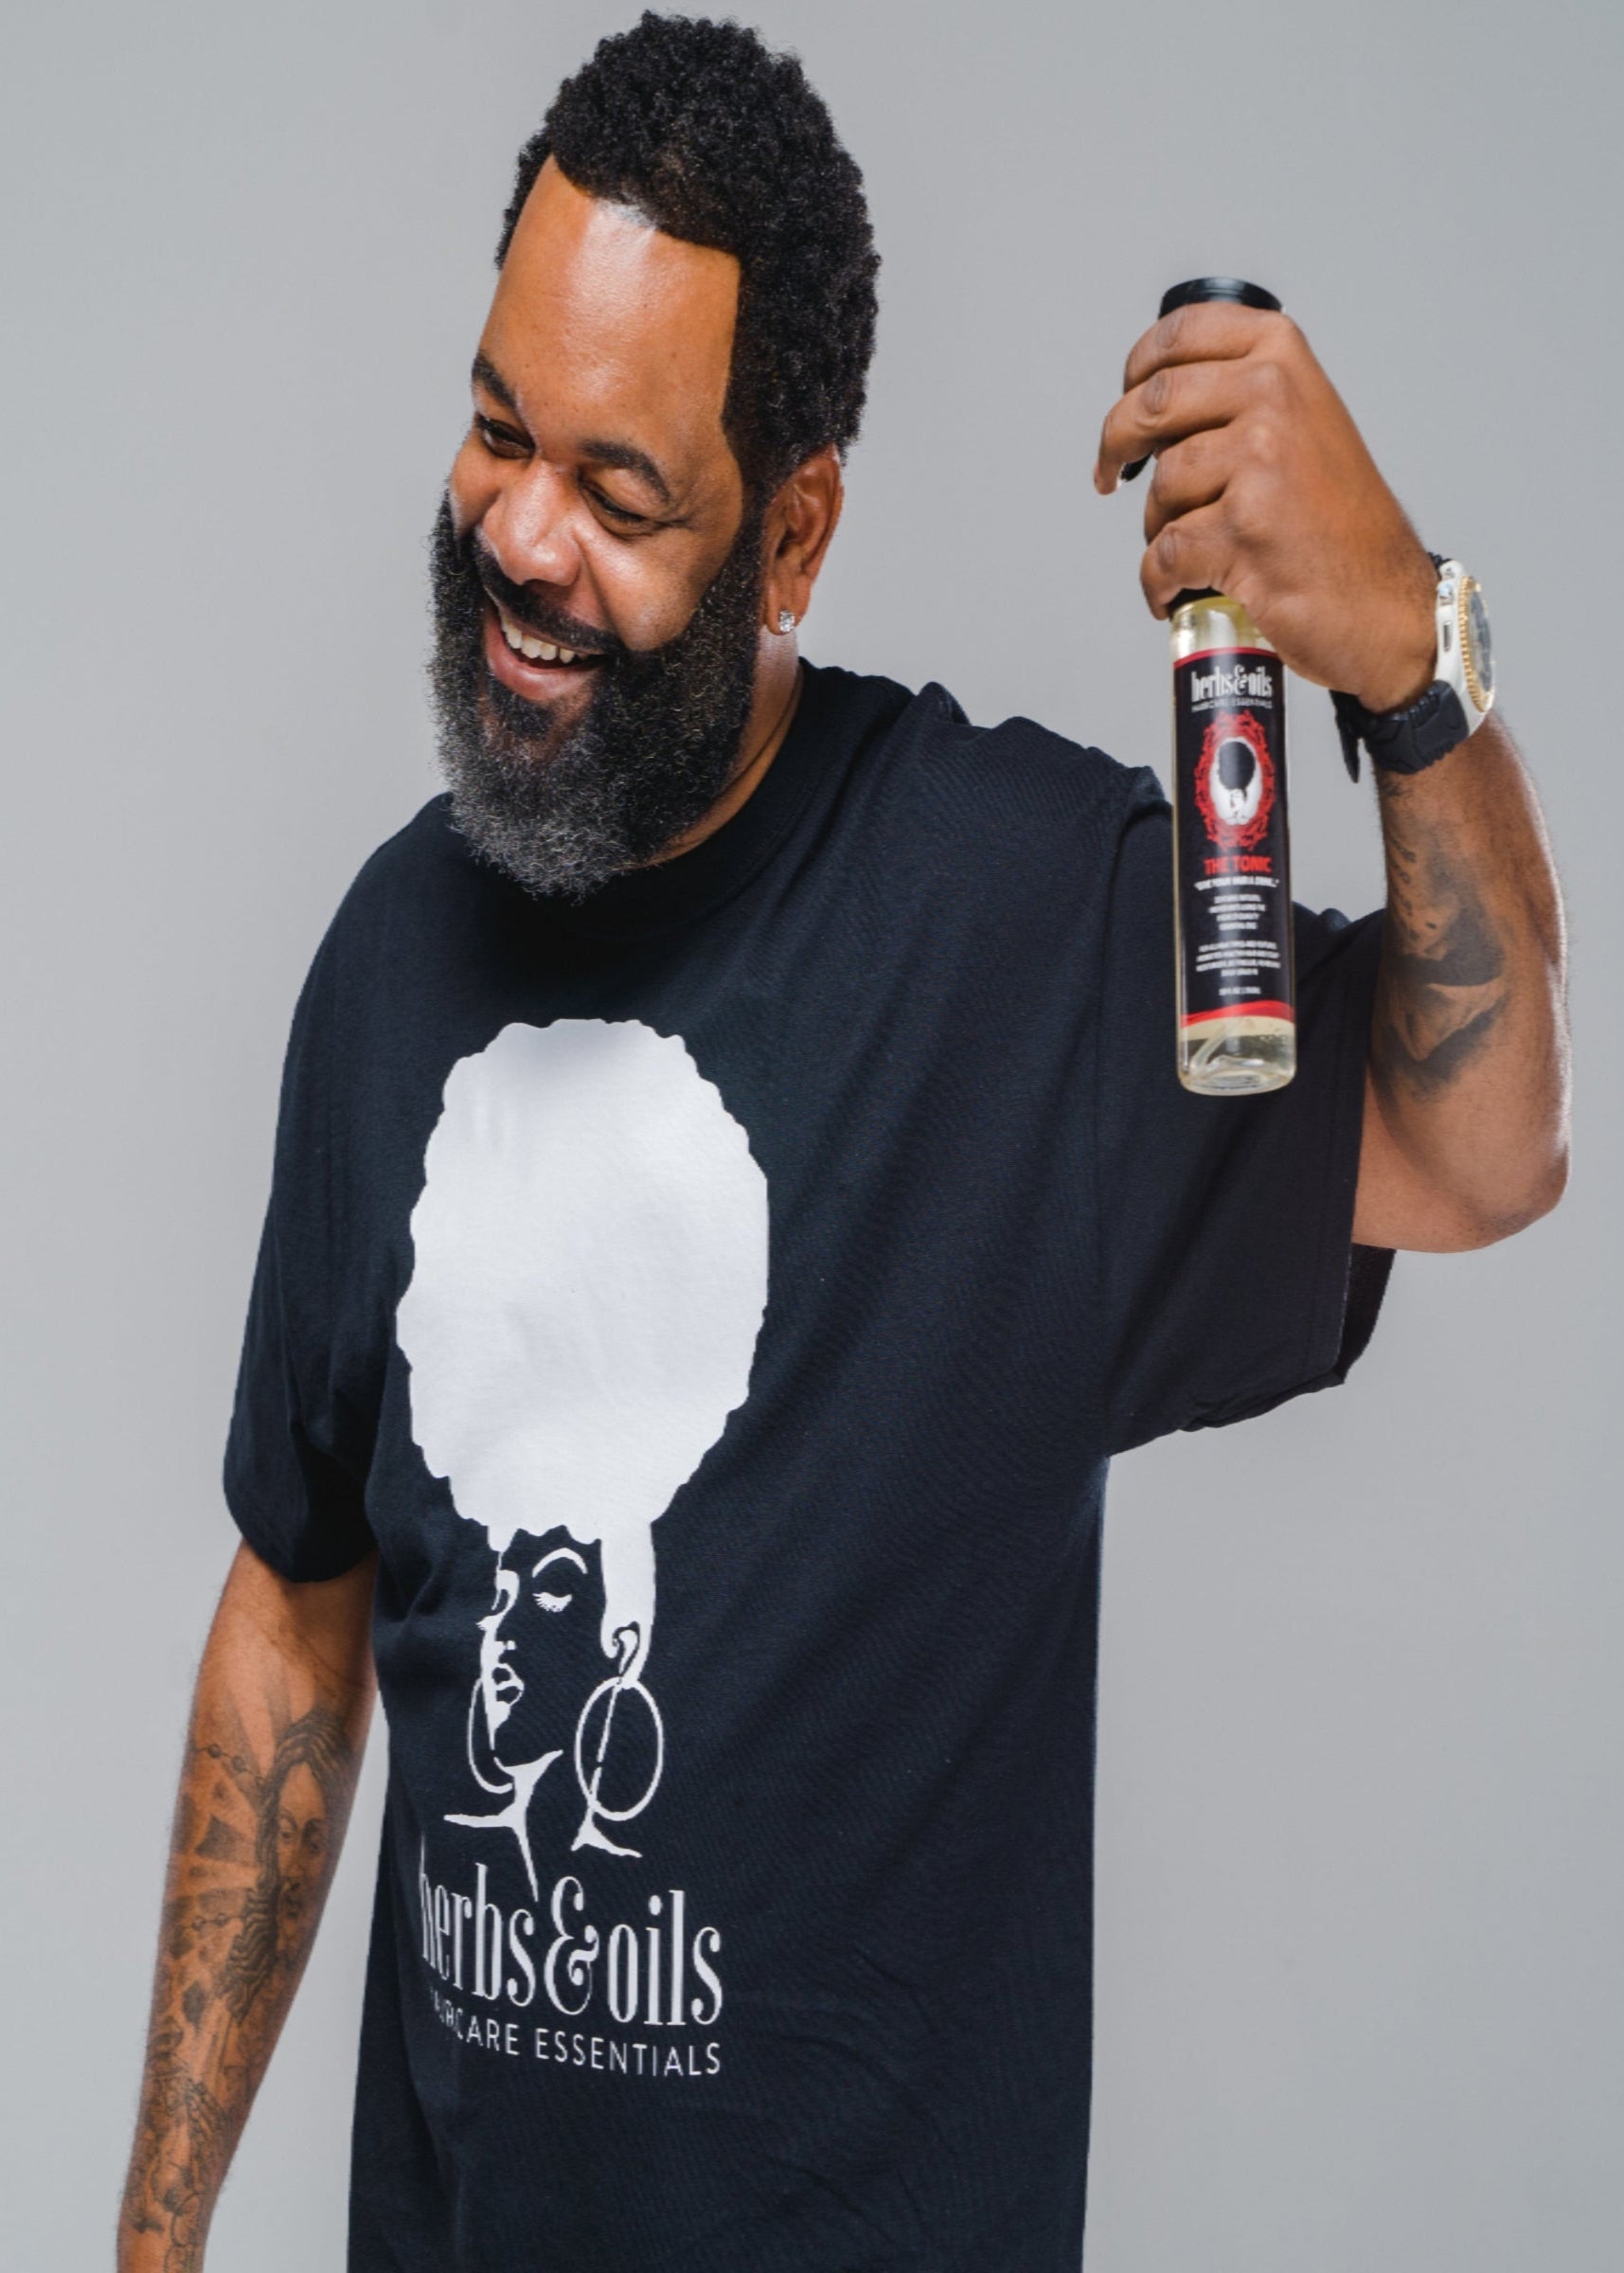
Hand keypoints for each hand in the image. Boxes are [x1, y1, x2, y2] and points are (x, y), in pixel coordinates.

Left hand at [1095, 304, 1436, 712]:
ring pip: (1160, 486)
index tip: (1128, 394)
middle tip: (1112, 472)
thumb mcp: (1305, 423)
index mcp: (1283, 357)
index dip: (1138, 365)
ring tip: (1188, 548)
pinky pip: (1165, 553)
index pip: (1183, 332)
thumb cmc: (1340, 525)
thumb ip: (1242, 396)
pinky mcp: (1244, 529)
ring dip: (1157, 526)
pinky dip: (1159, 582)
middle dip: (1117, 444)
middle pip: (1150, 403)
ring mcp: (1260, 461)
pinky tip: (1174, 592)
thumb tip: (1155, 404)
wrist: (1385, 601)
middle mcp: (1274, 395)